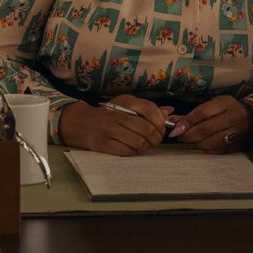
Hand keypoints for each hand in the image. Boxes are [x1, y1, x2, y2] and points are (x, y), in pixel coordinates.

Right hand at [58, 96, 172, 155]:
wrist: (83, 124)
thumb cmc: (110, 115)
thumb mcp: (127, 106)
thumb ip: (148, 109)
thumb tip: (169, 112)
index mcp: (124, 101)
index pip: (149, 109)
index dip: (160, 121)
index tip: (162, 127)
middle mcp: (116, 114)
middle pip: (146, 128)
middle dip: (156, 137)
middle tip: (156, 139)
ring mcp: (109, 130)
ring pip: (138, 142)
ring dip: (146, 146)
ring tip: (146, 144)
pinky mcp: (104, 144)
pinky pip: (127, 151)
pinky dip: (134, 151)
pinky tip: (134, 148)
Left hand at [167, 96, 251, 152]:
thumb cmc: (228, 110)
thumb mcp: (213, 105)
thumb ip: (194, 114)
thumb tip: (173, 121)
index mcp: (225, 104)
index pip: (202, 113)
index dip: (187, 122)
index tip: (175, 129)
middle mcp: (233, 117)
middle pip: (205, 129)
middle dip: (188, 135)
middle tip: (180, 135)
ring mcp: (237, 133)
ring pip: (210, 142)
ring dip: (197, 142)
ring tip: (193, 139)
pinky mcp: (237, 146)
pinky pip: (217, 150)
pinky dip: (207, 148)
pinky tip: (205, 143)